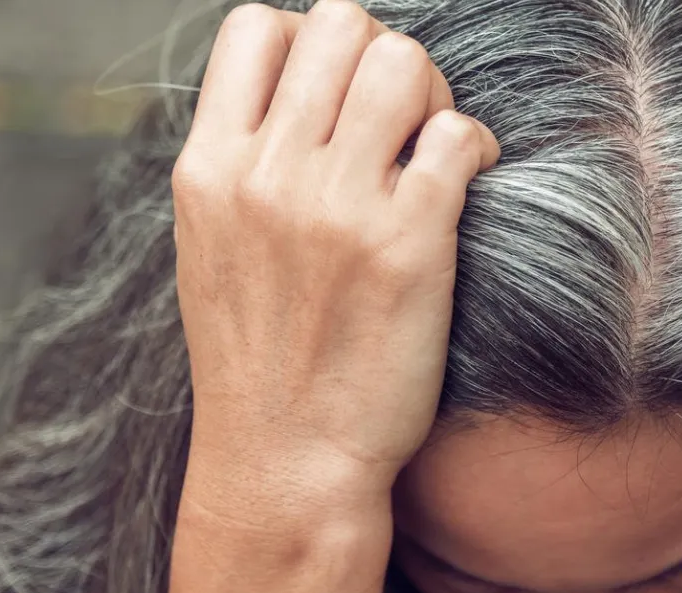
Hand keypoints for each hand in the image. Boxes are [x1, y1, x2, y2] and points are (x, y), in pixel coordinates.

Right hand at [172, 0, 498, 514]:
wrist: (286, 460)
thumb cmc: (258, 357)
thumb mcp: (213, 245)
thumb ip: (244, 162)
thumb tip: (302, 91)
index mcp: (208, 169)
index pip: (257, 26)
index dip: (310, 39)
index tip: (335, 93)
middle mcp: (268, 175)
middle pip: (341, 24)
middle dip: (380, 55)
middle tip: (396, 116)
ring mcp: (338, 207)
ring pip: (404, 62)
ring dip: (431, 92)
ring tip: (431, 144)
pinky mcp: (410, 243)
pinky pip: (457, 135)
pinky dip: (473, 144)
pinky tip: (464, 179)